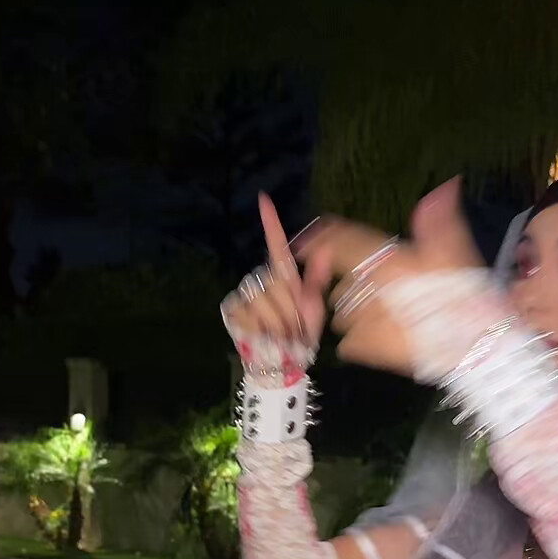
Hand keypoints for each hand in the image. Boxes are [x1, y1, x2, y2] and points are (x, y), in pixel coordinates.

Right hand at [222, 194, 329, 369]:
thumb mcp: (314, 307)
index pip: (276, 245)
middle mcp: (261, 279)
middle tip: (295, 325)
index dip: (271, 222)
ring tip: (283, 333)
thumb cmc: (301, 334)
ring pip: (263, 299)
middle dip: (289, 307)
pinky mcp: (234, 308)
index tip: (264, 198)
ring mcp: (245, 293)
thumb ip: (315, 279)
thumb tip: (323, 250)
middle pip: (274, 281)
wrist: (283, 360)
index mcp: (282, 276)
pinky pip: (250, 312)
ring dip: (278, 321)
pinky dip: (262, 327)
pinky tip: (265, 334)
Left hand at [297, 178, 484, 374]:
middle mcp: (365, 287)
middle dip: (355, 284)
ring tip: (380, 315)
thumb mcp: (455, 252)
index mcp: (383, 259)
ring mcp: (361, 319)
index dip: (322, 238)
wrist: (466, 343)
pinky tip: (377, 338)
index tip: (306, 240)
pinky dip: (358, 340)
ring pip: (343, 311)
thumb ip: (440, 221)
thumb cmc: (460, 296)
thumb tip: (446, 186)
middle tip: (380, 289)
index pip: (340, 240)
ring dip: (355, 311)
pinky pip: (347, 342)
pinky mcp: (364, 348)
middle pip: (343, 280)